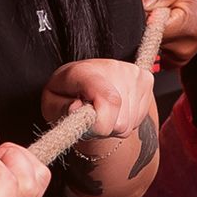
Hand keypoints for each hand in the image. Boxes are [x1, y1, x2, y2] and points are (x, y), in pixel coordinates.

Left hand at [40, 58, 157, 180]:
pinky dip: (126, 121)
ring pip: (129, 124)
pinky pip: (139, 119)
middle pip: (119, 121)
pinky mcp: (146, 79)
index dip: (100, 124)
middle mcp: (112, 67)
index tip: (88, 126)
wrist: (85, 83)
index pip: (108, 101)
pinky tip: (114, 109)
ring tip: (101, 112)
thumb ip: (61, 109)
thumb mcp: (51, 104)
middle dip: (103, 128)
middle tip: (91, 118)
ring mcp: (132, 73)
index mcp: (84, 72)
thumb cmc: (66, 95)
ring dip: (114, 126)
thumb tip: (77, 109)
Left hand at [139, 0, 196, 60]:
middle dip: (146, 20)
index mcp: (186, 28)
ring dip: (150, 29)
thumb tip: (144, 2)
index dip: (143, 14)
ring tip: (164, 15)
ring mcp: (178, 57)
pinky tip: (166, 27)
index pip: (148, 28)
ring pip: (147, 44)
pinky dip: (155, 38)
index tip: (150, 3)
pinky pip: (153, 50)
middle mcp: (182, 48)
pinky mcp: (174, 61)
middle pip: (145, 37)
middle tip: (158, 6)